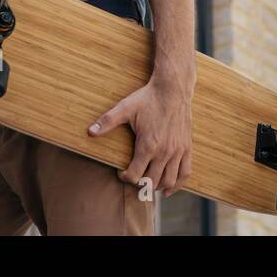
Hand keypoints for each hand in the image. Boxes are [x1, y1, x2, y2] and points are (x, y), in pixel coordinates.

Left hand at [88, 79, 192, 196]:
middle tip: (133, 179)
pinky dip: (178, 184)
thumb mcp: (125, 108)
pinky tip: (169, 188)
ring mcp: (177, 151)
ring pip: (169, 181)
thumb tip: (90, 131)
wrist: (173, 88)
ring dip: (157, 187)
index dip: (124, 177)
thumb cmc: (148, 98)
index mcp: (148, 146)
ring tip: (148, 185)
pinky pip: (185, 172)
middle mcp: (164, 152)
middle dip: (139, 184)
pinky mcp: (186, 147)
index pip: (134, 175)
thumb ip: (107, 121)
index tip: (120, 173)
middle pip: (151, 182)